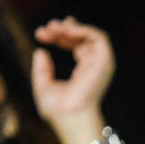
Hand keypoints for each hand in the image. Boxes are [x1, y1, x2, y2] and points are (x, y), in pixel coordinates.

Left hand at [32, 17, 113, 143]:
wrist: (70, 116)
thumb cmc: (58, 110)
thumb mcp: (43, 87)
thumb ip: (42, 70)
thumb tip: (40, 51)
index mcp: (82, 74)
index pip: (75, 47)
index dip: (58, 37)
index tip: (40, 34)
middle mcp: (93, 68)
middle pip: (81, 39)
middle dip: (62, 29)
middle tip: (46, 28)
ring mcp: (100, 64)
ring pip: (89, 35)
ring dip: (71, 27)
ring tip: (53, 27)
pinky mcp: (105, 61)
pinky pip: (98, 37)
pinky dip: (82, 29)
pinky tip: (65, 30)